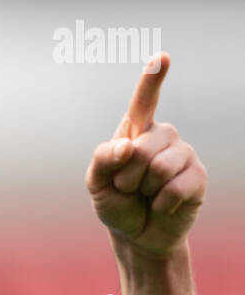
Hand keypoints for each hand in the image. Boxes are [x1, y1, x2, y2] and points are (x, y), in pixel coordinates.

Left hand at [85, 53, 206, 258]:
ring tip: (146, 196)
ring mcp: (182, 154)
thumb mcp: (97, 184)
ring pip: (159, 168)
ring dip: (145, 191)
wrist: (137, 236)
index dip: (152, 80)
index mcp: (136, 131)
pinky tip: (162, 206)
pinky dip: (162, 204)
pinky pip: (174, 187)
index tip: (162, 58)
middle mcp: (162, 136)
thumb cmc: (117, 204)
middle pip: (142, 148)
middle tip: (129, 189)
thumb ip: (102, 160)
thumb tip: (127, 145)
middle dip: (127, 177)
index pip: (144, 101)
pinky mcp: (197, 176)